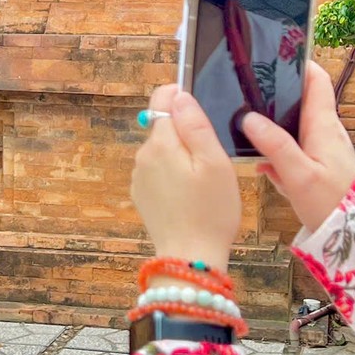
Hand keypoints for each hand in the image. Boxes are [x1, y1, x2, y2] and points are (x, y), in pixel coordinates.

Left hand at [131, 85, 240, 269]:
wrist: (190, 259)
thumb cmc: (210, 211)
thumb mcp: (214, 163)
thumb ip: (195, 125)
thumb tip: (179, 96)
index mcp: (161, 144)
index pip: (161, 100)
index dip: (180, 96)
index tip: (199, 109)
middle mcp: (143, 156)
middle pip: (164, 127)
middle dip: (186, 133)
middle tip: (211, 159)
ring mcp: (140, 177)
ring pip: (162, 150)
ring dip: (180, 156)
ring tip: (202, 181)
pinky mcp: (142, 195)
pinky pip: (158, 171)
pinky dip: (173, 175)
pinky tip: (189, 195)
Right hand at [240, 61, 354, 229]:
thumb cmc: (333, 204)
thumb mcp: (299, 175)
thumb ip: (275, 146)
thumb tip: (249, 117)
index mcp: (324, 126)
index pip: (317, 80)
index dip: (300, 63)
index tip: (276, 55)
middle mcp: (326, 133)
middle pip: (302, 102)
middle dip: (278, 94)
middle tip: (248, 89)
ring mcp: (324, 151)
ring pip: (295, 128)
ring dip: (275, 125)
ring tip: (245, 122)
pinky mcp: (319, 169)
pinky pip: (294, 153)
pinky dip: (278, 154)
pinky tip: (261, 165)